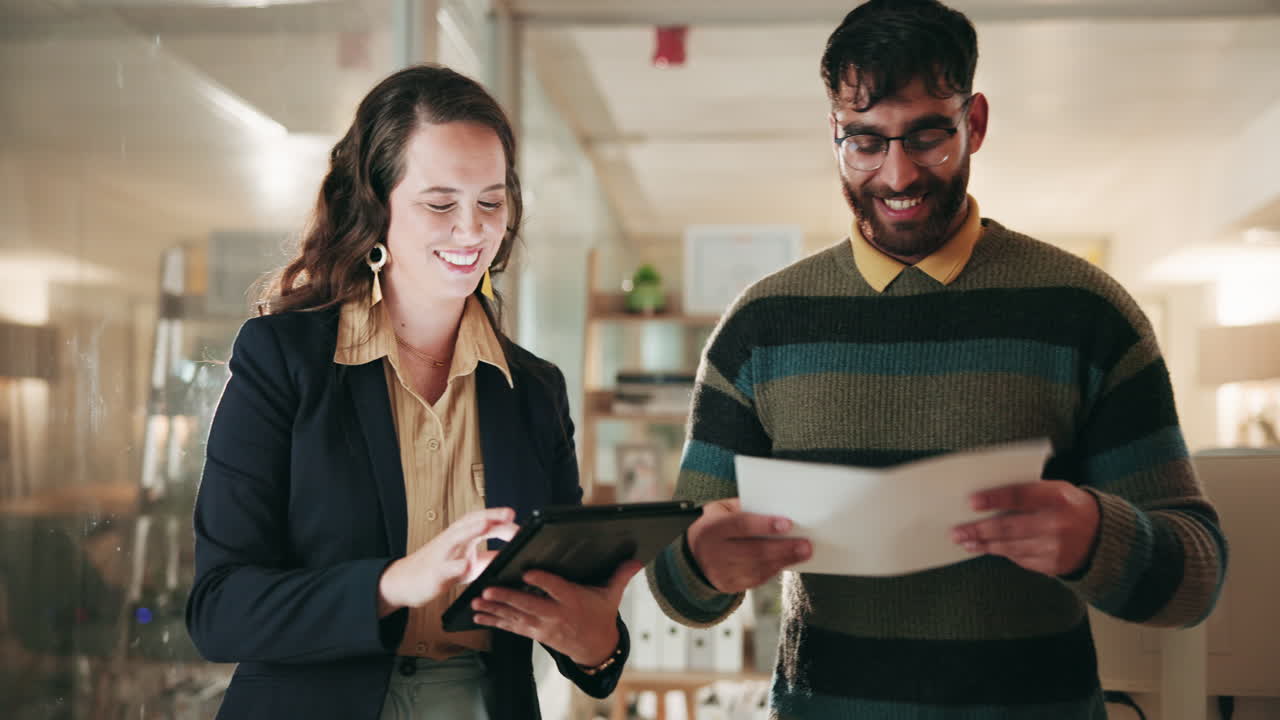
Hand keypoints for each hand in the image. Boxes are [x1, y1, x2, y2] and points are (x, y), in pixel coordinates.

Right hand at [377, 507, 518, 615]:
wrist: (403, 582)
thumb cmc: (439, 568)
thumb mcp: (468, 563)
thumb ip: (489, 557)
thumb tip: (514, 556)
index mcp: (461, 536)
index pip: (482, 521)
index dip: (500, 520)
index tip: (518, 520)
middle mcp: (451, 540)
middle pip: (471, 522)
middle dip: (490, 516)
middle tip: (510, 514)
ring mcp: (441, 555)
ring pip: (455, 538)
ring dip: (471, 530)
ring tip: (487, 525)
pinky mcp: (434, 573)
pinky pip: (445, 568)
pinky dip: (456, 565)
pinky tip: (466, 565)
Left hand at [470, 561, 643, 666]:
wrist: (595, 647)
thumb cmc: (600, 615)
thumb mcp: (611, 595)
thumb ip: (620, 575)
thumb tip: (636, 559)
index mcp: (573, 601)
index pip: (556, 589)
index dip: (541, 582)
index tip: (527, 573)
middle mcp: (556, 615)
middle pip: (529, 605)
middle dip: (508, 598)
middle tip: (489, 589)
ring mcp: (543, 627)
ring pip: (516, 617)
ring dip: (494, 610)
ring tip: (476, 602)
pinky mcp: (535, 634)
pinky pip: (512, 628)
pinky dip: (494, 622)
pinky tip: (478, 616)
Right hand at [686, 498, 809, 593]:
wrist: (692, 555)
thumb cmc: (715, 526)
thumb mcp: (721, 510)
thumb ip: (744, 507)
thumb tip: (776, 510)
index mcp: (712, 528)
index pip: (740, 526)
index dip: (764, 525)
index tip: (788, 524)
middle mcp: (714, 552)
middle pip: (753, 551)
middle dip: (782, 548)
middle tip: (806, 544)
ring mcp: (720, 572)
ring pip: (757, 568)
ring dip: (784, 561)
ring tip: (803, 553)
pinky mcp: (727, 586)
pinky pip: (755, 580)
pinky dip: (773, 570)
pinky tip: (786, 562)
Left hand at [951, 481, 1100, 575]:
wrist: (1102, 537)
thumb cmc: (1069, 506)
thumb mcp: (1056, 490)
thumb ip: (1027, 491)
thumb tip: (986, 497)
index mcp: (1058, 497)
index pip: (1020, 496)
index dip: (994, 499)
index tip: (971, 502)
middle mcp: (1057, 523)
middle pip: (1010, 527)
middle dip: (979, 529)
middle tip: (956, 531)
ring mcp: (1055, 548)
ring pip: (1010, 546)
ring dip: (983, 544)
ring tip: (964, 541)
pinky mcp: (1052, 565)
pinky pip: (1019, 559)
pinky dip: (1000, 552)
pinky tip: (984, 548)